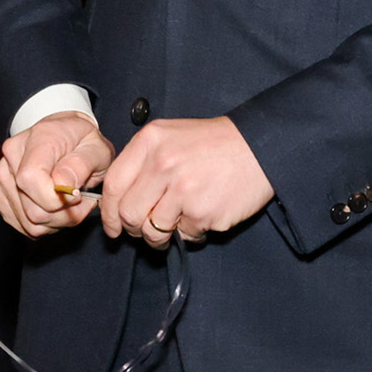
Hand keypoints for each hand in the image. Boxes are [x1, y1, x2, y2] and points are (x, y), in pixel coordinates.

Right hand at [0, 111, 115, 238]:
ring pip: (28, 222)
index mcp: (38, 139)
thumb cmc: (84, 142)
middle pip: (32, 208)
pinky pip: (24, 225)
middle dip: (65, 214)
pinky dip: (45, 223)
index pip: (30, 179)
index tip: (78, 196)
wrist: (66, 136)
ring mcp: (2, 177)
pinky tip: (56, 206)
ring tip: (71, 202)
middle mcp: (12, 156)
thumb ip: (82, 164)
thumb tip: (63, 185)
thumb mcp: (97, 148)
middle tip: (81, 200)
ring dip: (57, 220)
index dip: (56, 199)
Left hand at [100, 117, 274, 245]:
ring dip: (161, 235)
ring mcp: (184, 190)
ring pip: (153, 230)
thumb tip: (118, 200)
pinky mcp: (203, 212)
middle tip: (145, 229)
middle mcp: (163, 164)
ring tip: (177, 224)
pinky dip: (192, 231)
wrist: (262, 146)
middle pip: (129, 213)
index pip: (113, 185)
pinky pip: (185, 236)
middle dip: (134, 228)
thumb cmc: (216, 143)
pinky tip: (204, 213)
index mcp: (151, 141)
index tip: (114, 225)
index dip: (109, 211)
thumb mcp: (173, 135)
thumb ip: (143, 161)